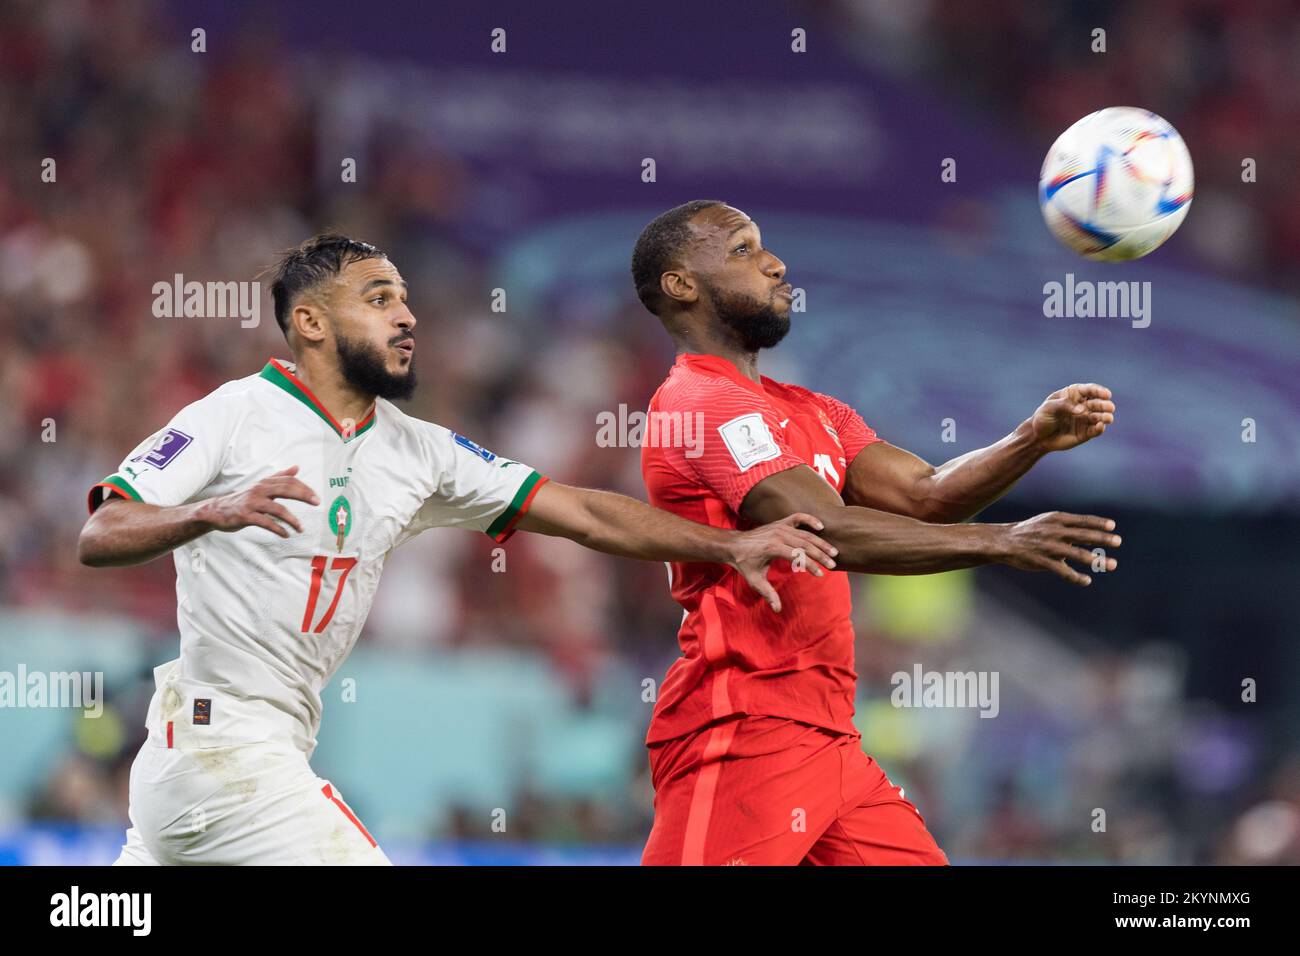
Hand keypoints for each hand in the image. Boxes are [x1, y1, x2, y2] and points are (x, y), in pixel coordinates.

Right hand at [198, 465, 319, 536]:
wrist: (216, 511)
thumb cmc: (243, 499)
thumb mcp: (261, 486)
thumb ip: (279, 477)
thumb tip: (296, 467)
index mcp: (265, 483)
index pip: (289, 481)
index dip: (304, 488)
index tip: (316, 497)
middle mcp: (259, 490)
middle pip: (286, 489)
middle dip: (303, 495)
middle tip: (316, 503)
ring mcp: (252, 503)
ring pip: (277, 509)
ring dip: (292, 519)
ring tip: (300, 528)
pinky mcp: (246, 516)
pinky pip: (266, 522)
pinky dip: (278, 529)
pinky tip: (286, 534)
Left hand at [727, 513, 838, 612]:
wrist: (734, 545)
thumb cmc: (745, 563)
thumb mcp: (755, 580)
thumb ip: (768, 594)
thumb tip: (777, 609)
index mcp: (772, 548)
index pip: (797, 556)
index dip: (810, 565)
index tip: (820, 574)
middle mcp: (778, 535)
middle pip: (805, 544)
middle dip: (821, 555)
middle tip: (833, 565)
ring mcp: (779, 527)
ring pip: (805, 533)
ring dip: (820, 542)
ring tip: (833, 552)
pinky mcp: (780, 522)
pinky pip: (798, 517)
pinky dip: (810, 519)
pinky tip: (821, 526)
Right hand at [995, 511, 1120, 585]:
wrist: (1004, 541)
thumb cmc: (1030, 532)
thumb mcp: (1047, 523)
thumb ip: (1069, 529)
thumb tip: (1094, 538)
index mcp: (1056, 520)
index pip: (1081, 520)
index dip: (1097, 523)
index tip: (1112, 526)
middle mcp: (1054, 532)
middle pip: (1083, 535)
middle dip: (1102, 539)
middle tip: (1118, 542)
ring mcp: (1048, 547)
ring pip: (1077, 554)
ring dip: (1096, 560)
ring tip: (1112, 565)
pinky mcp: (1042, 561)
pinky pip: (1063, 571)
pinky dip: (1076, 577)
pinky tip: (1087, 581)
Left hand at [1030, 384, 1114, 452]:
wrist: (1038, 437)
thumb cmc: (1043, 418)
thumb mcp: (1049, 408)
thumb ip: (1064, 405)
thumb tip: (1082, 410)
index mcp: (1074, 394)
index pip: (1090, 389)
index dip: (1099, 391)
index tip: (1106, 394)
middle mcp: (1083, 405)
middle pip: (1098, 403)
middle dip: (1105, 405)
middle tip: (1109, 407)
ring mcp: (1086, 419)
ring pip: (1100, 416)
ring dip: (1106, 417)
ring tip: (1108, 418)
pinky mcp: (1086, 432)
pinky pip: (1096, 430)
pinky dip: (1100, 428)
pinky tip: (1101, 426)